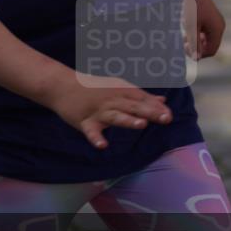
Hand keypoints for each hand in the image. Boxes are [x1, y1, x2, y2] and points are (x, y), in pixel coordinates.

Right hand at [46, 71, 172, 150]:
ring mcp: (97, 111)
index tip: (169, 115)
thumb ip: (140, 96)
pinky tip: (102, 145)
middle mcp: (110, 99)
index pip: (140, 98)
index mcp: (119, 90)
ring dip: (127, 120)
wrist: (61, 85)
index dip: (155, 107)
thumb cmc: (92, 87)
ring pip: (114, 116)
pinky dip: (96, 138)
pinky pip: (91, 131)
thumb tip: (162, 101)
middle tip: (165, 119)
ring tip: (141, 125)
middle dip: (148, 112)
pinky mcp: (84, 121)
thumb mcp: (117, 87)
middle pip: (131, 106)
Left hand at [184, 0, 225, 60]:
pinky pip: (205, 32)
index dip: (199, 54)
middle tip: (183, 43)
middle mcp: (219, 27)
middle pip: (210, 46)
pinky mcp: (211, 18)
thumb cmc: (192, 6)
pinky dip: (197, 34)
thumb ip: (194, 42)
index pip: (211, 51)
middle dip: (197, 47)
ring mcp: (216, 22)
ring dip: (196, 41)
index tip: (185, 50)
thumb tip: (197, 58)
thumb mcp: (191, 26)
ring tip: (184, 37)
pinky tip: (187, 30)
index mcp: (217, 30)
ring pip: (207, 39)